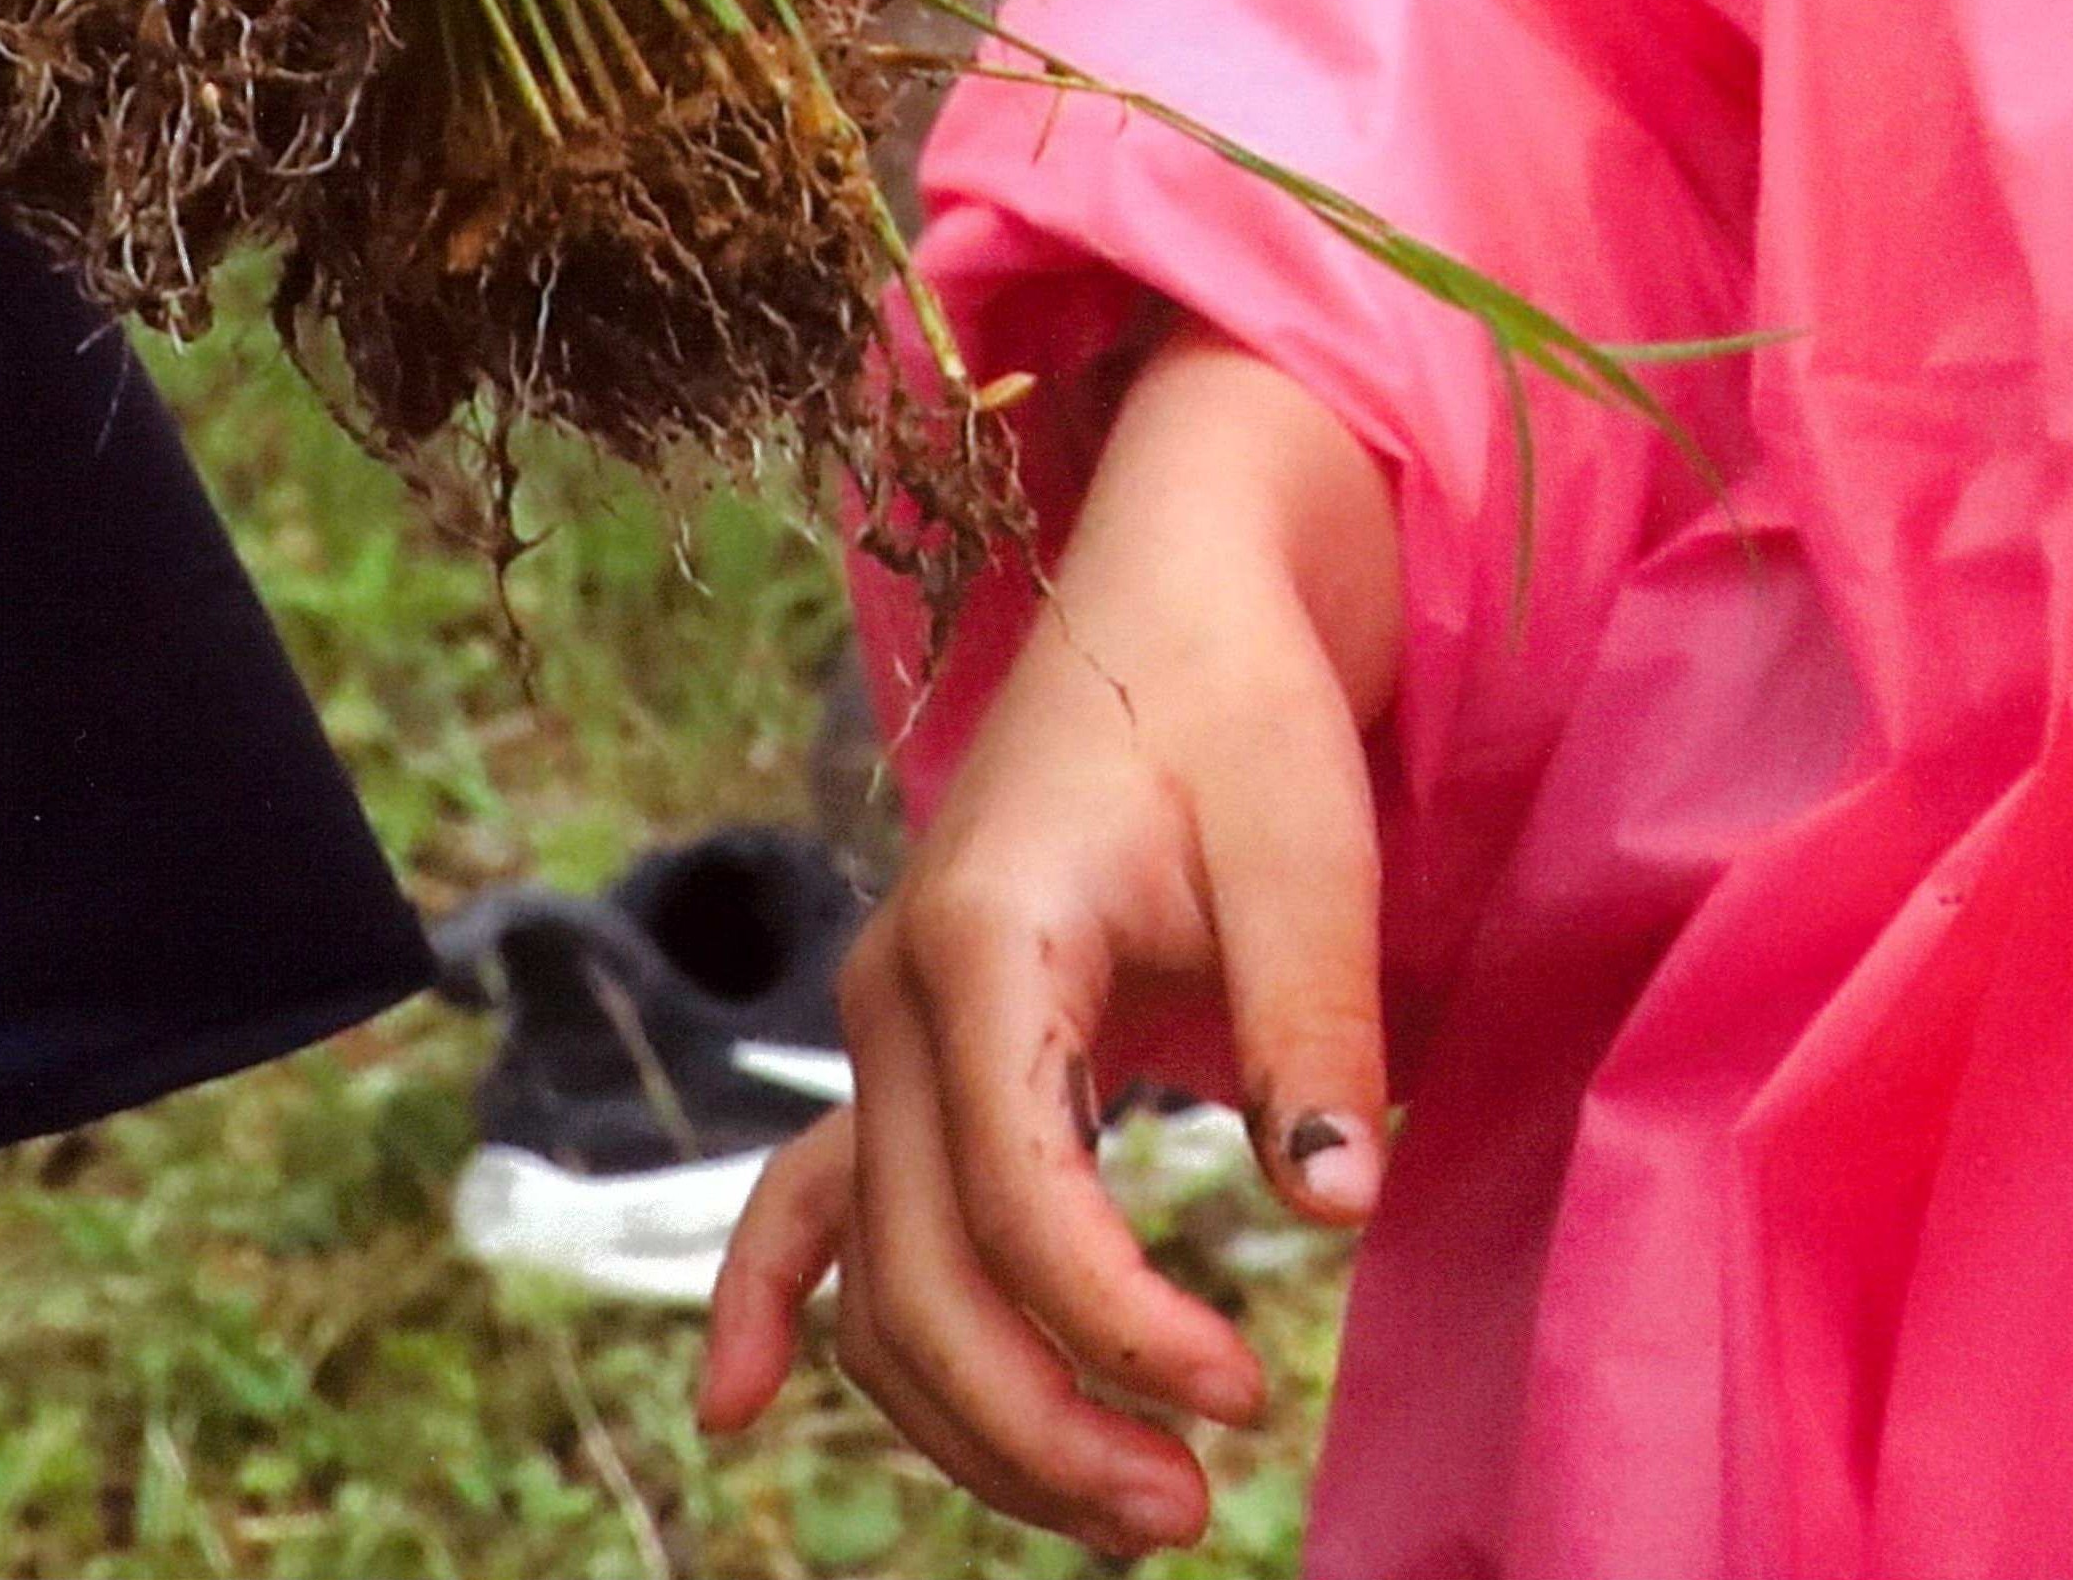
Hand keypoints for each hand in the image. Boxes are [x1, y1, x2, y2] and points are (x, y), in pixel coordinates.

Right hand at [699, 339, 1405, 1556]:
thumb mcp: (1309, 849)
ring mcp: (880, 1022)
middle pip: (922, 1277)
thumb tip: (1334, 1213)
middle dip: (1043, 1425)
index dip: (1122, 1329)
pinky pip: (810, 1198)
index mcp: (987, 940)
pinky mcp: (904, 1040)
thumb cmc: (1243, 704)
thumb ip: (1310, 1030)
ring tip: (1127, 1511)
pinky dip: (773, 1301)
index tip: (1247, 1396)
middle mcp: (893, 992)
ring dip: (975, 1413)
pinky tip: (739, 1408)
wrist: (1172, 585)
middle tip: (1189, 1514)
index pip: (1020, 1202)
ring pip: (876, 1276)